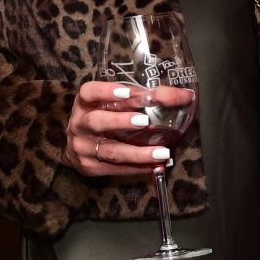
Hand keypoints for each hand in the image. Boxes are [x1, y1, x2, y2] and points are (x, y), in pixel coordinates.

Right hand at [64, 80, 196, 180]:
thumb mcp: (112, 104)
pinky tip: (155, 165)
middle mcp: (79, 124)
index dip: (106, 91)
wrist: (78, 145)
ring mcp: (83, 147)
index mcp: (84, 103)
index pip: (89, 92)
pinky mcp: (90, 166)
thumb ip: (137, 99)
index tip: (128, 92)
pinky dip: (138, 167)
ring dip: (137, 152)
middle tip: (145, 121)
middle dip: (121, 121)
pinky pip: (116, 168)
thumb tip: (181, 96)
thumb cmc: (102, 117)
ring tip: (161, 152)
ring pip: (109, 150)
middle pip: (96, 121)